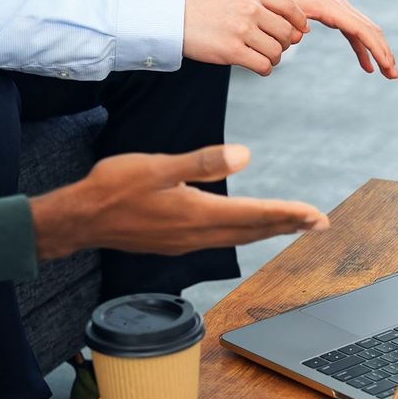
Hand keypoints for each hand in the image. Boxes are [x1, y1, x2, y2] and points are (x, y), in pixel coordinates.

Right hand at [29, 145, 329, 259]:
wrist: (78, 220)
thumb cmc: (113, 188)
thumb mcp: (157, 167)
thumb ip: (202, 162)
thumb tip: (245, 155)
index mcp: (198, 214)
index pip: (255, 215)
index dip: (289, 214)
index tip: (316, 215)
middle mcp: (199, 234)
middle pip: (254, 230)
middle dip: (289, 225)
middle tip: (319, 223)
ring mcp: (188, 242)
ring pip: (240, 237)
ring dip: (270, 230)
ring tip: (294, 225)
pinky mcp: (177, 243)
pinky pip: (223, 239)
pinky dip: (245, 233)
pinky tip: (248, 228)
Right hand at [183, 0, 307, 75]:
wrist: (172, 17)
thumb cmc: (207, 9)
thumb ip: (265, 7)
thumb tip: (300, 31)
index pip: (291, 7)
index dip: (300, 22)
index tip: (299, 32)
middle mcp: (250, 9)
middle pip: (286, 33)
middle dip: (284, 44)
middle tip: (271, 46)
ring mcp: (241, 30)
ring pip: (276, 52)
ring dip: (273, 58)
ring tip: (261, 56)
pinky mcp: (232, 51)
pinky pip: (263, 65)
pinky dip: (265, 69)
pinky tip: (257, 66)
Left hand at [253, 0, 397, 78]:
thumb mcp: (282, 7)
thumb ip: (291, 21)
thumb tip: (301, 34)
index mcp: (331, 7)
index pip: (361, 30)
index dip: (376, 48)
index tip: (386, 66)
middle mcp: (341, 7)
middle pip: (371, 31)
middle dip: (384, 53)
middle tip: (394, 75)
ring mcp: (341, 10)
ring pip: (367, 32)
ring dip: (379, 52)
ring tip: (389, 74)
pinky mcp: (336, 15)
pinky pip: (356, 34)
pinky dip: (363, 50)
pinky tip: (367, 67)